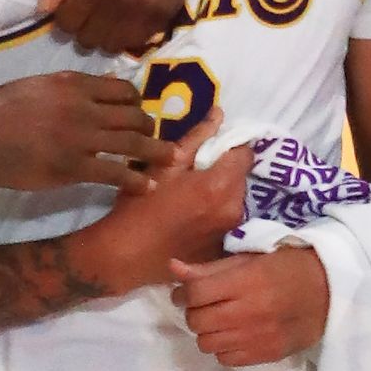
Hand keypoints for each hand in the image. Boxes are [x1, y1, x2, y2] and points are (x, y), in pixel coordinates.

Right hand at [0, 72, 176, 193]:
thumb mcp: (37, 85)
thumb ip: (69, 86)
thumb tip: (97, 86)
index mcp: (74, 85)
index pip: (124, 91)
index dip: (137, 104)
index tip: (140, 114)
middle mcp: (85, 108)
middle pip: (135, 116)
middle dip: (150, 129)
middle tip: (156, 140)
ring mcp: (82, 139)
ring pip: (133, 144)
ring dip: (157, 153)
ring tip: (173, 160)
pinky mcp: (74, 168)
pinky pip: (116, 173)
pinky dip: (136, 180)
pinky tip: (147, 187)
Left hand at [38, 0, 219, 53]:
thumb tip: (42, 9)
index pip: (67, 23)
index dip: (64, 17)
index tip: (70, 7)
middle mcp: (116, 6)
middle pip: (88, 39)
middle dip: (82, 29)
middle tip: (88, 14)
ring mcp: (141, 15)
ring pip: (111, 46)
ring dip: (103, 37)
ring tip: (106, 20)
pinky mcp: (162, 18)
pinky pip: (136, 42)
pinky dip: (126, 37)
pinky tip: (126, 21)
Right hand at [72, 110, 250, 292]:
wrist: (124, 257)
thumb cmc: (139, 207)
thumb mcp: (163, 166)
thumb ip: (196, 138)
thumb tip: (219, 113)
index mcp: (220, 185)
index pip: (246, 153)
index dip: (230, 146)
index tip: (210, 150)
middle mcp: (234, 209)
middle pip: (242, 177)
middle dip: (225, 170)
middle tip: (195, 174)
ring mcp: (230, 232)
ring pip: (236, 199)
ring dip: (221, 192)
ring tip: (192, 198)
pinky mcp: (222, 249)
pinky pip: (228, 221)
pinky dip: (217, 215)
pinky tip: (193, 219)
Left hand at [169, 246, 329, 367]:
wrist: (331, 291)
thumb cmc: (288, 266)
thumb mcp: (251, 257)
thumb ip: (211, 267)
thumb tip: (173, 268)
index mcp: (247, 280)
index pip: (196, 292)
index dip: (184, 292)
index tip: (186, 292)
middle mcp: (250, 311)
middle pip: (197, 321)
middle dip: (193, 312)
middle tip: (203, 306)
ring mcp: (258, 336)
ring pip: (207, 343)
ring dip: (207, 332)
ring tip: (219, 321)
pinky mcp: (267, 354)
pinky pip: (226, 360)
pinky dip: (224, 349)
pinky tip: (233, 335)